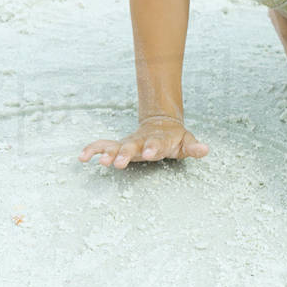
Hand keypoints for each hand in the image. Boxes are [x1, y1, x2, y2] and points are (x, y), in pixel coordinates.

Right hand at [79, 115, 208, 169]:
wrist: (161, 124)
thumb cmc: (174, 138)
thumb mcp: (187, 142)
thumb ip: (194, 147)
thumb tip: (205, 149)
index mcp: (158, 141)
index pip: (155, 144)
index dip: (152, 148)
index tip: (148, 153)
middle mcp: (140, 141)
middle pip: (131, 147)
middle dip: (124, 154)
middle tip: (116, 162)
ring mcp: (128, 143)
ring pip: (114, 146)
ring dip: (105, 153)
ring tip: (97, 161)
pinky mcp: (118, 146)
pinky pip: (103, 146)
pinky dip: (92, 150)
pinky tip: (81, 157)